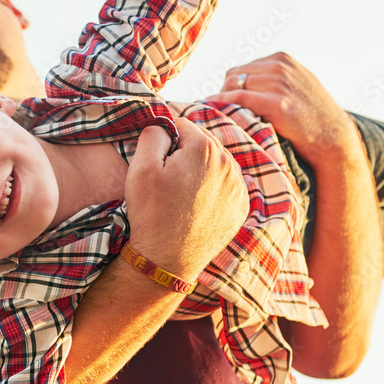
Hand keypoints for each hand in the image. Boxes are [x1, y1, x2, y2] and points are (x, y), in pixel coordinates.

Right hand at [124, 117, 249, 281]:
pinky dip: (212, 187)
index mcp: (205, 148)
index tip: (155, 157)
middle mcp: (229, 163)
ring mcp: (238, 186)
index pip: (182, 124)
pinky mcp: (241, 206)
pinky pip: (226, 184)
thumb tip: (163, 122)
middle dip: (184, 151)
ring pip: (216, 162)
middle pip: (202, 142)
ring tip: (180, 191)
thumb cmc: (152, 213)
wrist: (168, 260)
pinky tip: (194, 202)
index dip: (164, 137)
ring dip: (200, 168)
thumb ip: (153, 132)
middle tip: (166, 176)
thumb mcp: (142, 166)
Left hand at [215, 52, 359, 167]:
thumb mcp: (297, 84)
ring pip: (232, 86)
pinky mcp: (277, 103)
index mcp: (282, 59)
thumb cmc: (313, 117)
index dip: (231, 89)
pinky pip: (237, 99)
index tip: (228, 107)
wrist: (333, 138)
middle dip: (225, 95)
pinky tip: (216, 114)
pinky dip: (222, 104)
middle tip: (223, 116)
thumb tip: (243, 81)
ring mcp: (279, 83)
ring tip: (219, 118)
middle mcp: (280, 67)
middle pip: (233, 77)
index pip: (241, 69)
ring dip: (222, 102)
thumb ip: (275, 78)